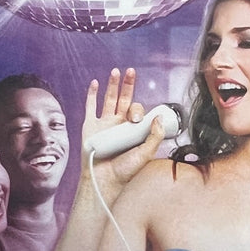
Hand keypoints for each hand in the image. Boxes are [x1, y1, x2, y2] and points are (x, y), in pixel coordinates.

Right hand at [81, 67, 166, 194]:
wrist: (105, 179)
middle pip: (124, 99)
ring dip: (112, 85)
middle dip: (128, 85)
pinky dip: (92, 94)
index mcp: (133, 129)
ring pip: (108, 99)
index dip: (139, 109)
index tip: (138, 119)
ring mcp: (104, 124)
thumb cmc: (126, 170)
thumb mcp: (146, 153)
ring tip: (116, 71)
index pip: (138, 110)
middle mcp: (119, 124)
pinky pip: (90, 107)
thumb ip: (155, 136)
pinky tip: (96, 83)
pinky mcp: (90, 126)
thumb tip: (159, 117)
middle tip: (131, 71)